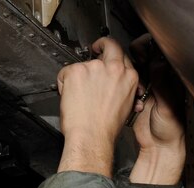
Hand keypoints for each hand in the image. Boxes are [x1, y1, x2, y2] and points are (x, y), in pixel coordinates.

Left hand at [57, 37, 138, 176]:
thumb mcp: (126, 107)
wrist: (91, 136)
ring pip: (84, 63)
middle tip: (95, 49)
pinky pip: (66, 73)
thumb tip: (123, 90)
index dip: (113, 55)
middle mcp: (113, 69)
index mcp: (128, 77)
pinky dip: (64, 83)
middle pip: (109, 45)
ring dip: (80, 75)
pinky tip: (70, 97)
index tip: (107, 55)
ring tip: (80, 95)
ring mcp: (93, 68)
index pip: (122, 56)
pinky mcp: (76, 71)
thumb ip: (125, 91)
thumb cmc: (107, 128)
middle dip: (102, 46)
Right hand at [128, 35, 185, 184]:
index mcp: (171, 78)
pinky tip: (129, 92)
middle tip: (136, 60)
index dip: (151, 47)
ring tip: (133, 81)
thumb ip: (162, 86)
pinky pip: (127, 81)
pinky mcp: (135, 94)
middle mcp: (160, 78)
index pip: (161, 52)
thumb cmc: (171, 130)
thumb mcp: (167, 107)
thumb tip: (158, 64)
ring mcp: (147, 85)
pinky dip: (124, 82)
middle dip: (137, 53)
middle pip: (146, 53)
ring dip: (130, 68)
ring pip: (135, 65)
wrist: (159, 148)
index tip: (144, 52)